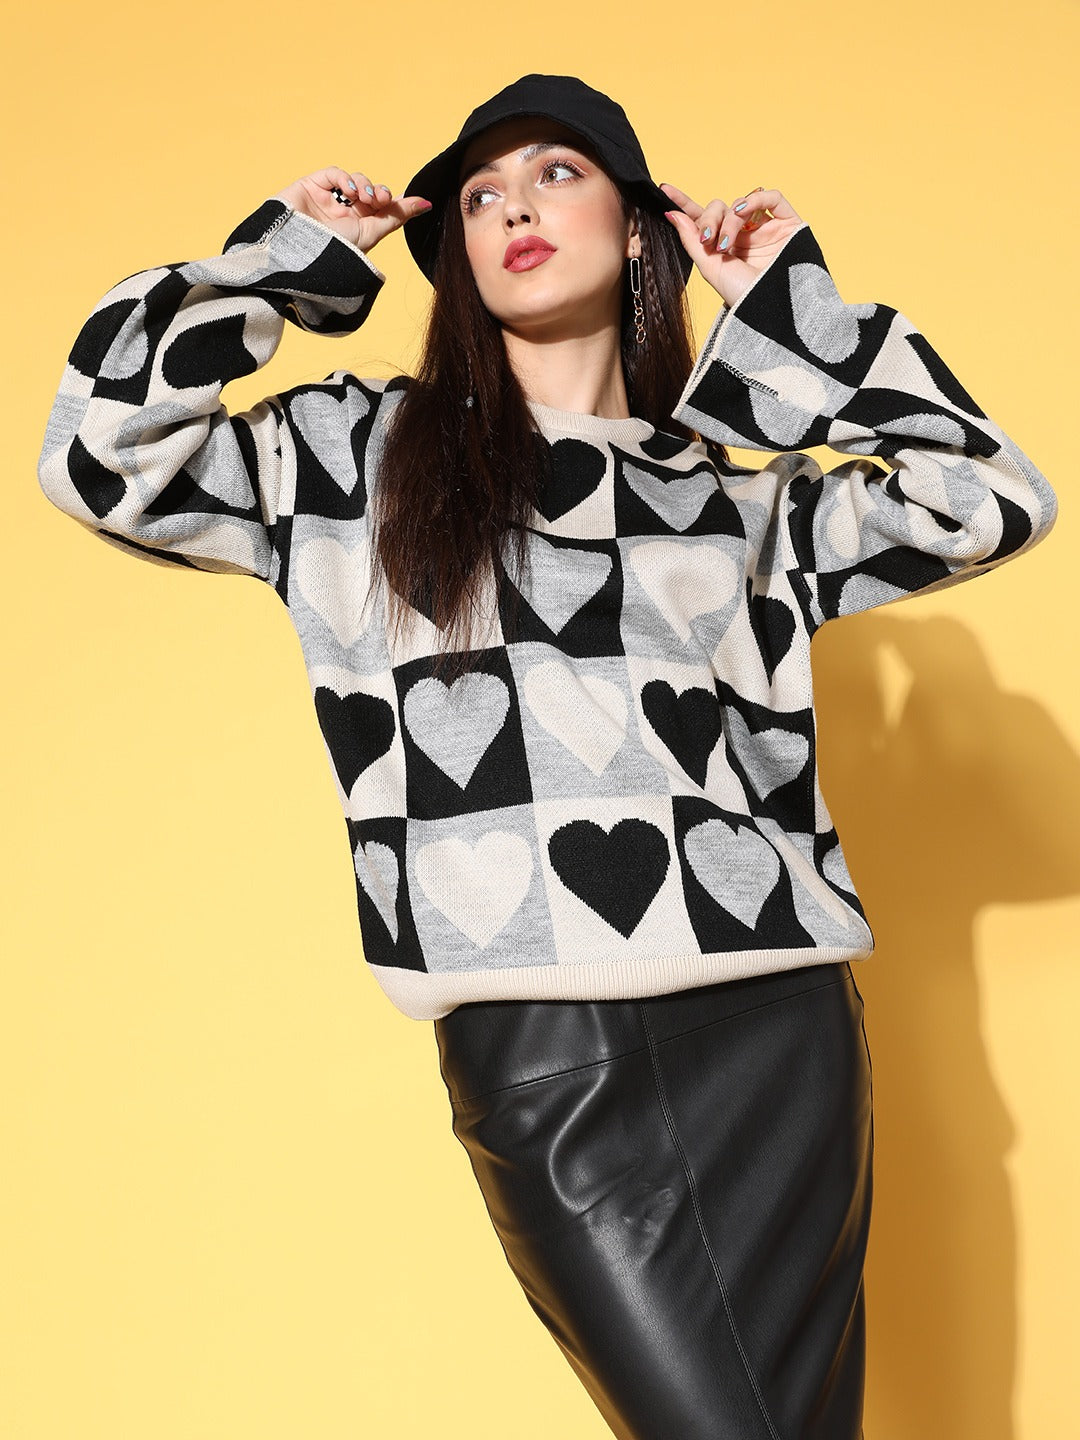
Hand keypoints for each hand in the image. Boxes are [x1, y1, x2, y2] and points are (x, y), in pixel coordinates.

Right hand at [271, 167, 432, 254]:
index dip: (389, 200)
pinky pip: (333, 174)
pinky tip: (348, 191)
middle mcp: (343, 215)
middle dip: (378, 192)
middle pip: (369, 191)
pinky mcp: (310, 187)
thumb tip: (427, 203)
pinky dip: (345, 178)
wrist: (300, 253)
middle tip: (381, 199)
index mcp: (359, 229)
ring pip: (354, 180)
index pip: (380, 207)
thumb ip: (397, 216)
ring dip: (364, 185)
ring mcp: (327, 200)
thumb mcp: (372, 233)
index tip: (395, 202)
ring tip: (364, 197)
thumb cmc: (335, 250)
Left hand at [659, 185, 803, 306]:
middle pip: (720, 209)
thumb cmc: (742, 295)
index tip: (665, 190)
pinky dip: (755, 199)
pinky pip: (772, 198)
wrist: (773, 307)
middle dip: (709, 220)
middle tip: (707, 239)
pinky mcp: (787, 223)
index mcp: (723, 247)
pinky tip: (742, 212)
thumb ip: (691, 239)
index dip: (684, 204)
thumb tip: (672, 214)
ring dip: (729, 220)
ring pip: (741, 205)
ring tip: (726, 243)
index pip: (702, 219)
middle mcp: (743, 236)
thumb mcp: (709, 268)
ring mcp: (764, 229)